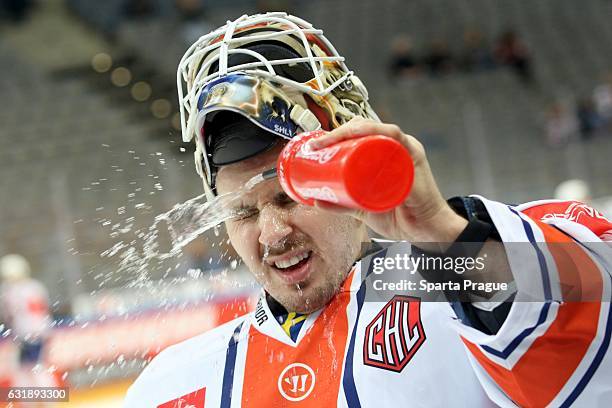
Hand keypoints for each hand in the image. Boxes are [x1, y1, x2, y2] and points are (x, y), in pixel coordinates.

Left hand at [309, 117, 466, 245]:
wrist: (425, 231)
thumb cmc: (401, 216)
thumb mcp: (363, 208)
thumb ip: (342, 204)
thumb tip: (317, 200)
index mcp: (385, 154)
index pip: (360, 133)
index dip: (337, 133)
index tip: (317, 144)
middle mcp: (395, 147)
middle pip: (365, 127)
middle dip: (338, 131)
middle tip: (320, 144)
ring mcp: (405, 149)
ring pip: (376, 128)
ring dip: (350, 129)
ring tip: (330, 141)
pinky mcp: (414, 156)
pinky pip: (396, 136)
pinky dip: (377, 131)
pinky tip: (358, 133)